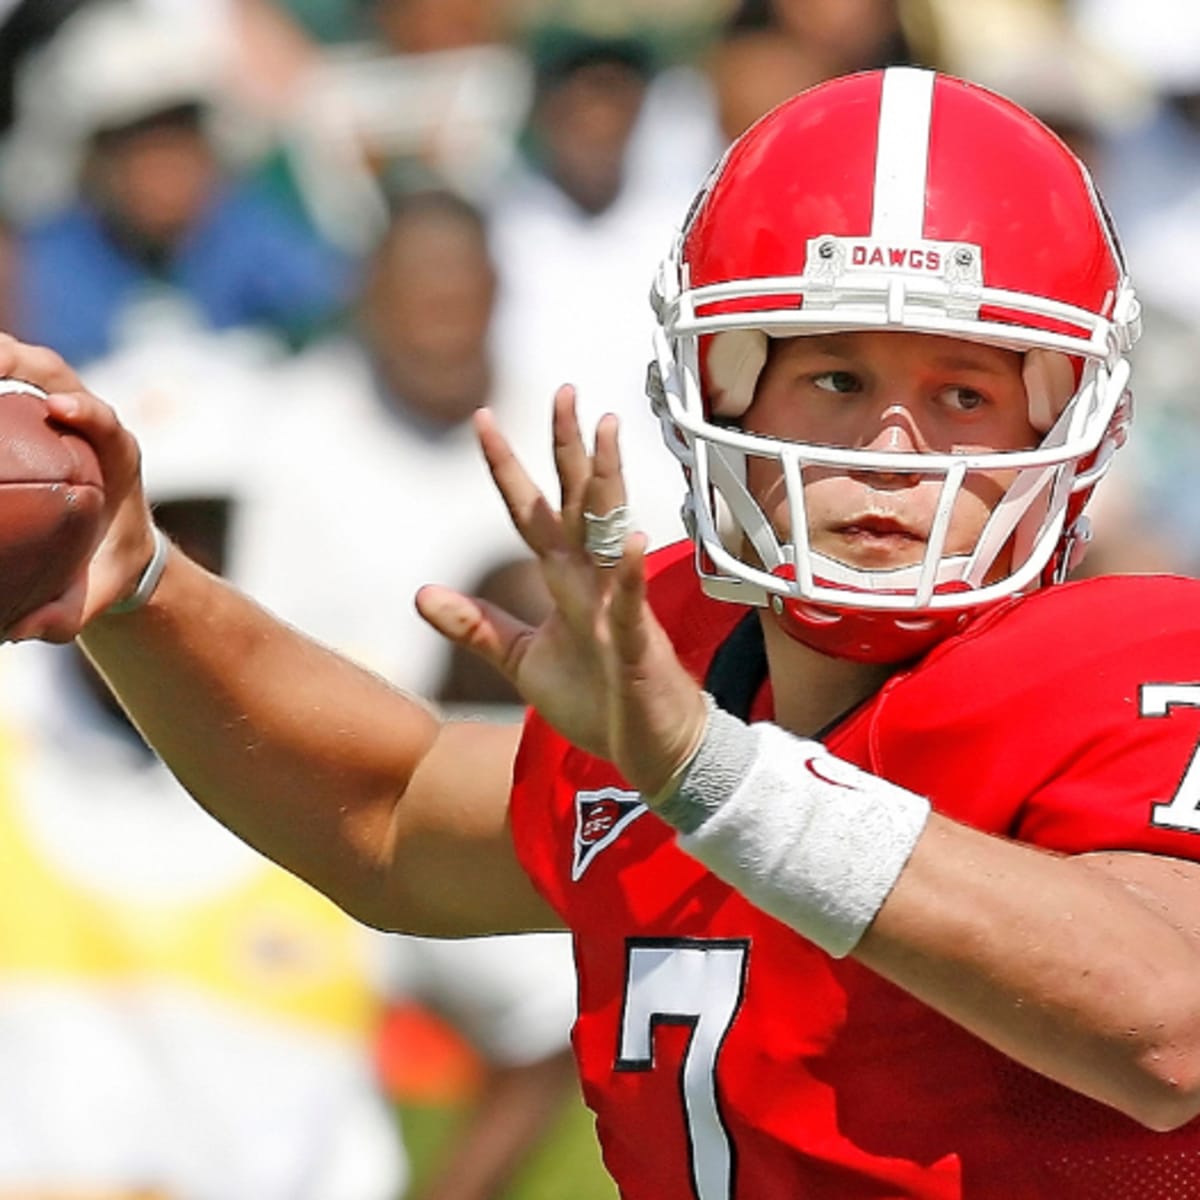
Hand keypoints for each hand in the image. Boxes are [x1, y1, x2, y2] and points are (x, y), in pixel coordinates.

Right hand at [0, 337, 157, 641]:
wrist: (112, 553)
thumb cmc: (104, 573)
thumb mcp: (89, 598)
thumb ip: (61, 614)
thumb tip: (19, 629)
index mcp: (118, 458)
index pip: (106, 423)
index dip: (86, 411)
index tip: (59, 409)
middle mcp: (89, 425)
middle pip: (57, 376)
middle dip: (22, 359)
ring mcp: (58, 414)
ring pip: (25, 369)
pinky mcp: (31, 414)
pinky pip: (3, 386)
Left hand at [416, 385, 707, 795]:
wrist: (652, 751)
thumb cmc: (598, 701)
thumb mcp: (523, 661)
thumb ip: (478, 626)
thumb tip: (420, 592)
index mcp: (565, 583)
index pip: (533, 514)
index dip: (508, 468)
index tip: (483, 418)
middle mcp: (592, 583)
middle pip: (577, 504)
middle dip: (569, 448)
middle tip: (564, 391)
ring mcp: (618, 610)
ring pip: (610, 536)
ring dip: (607, 485)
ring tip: (606, 432)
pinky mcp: (635, 649)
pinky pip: (629, 606)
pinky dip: (627, 575)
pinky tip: (626, 539)